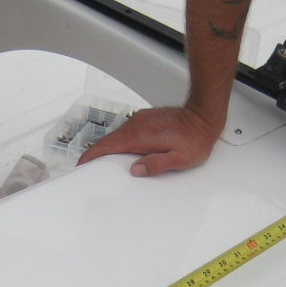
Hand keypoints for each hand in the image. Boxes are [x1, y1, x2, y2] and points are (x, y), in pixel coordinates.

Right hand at [77, 106, 221, 176]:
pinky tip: (124, 149)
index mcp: (140, 137)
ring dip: (109, 147)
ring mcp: (140, 120)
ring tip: (105, 161)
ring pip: (116, 135)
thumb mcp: (180, 160)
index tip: (81, 164)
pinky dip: (120, 140)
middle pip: (108, 140)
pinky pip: (126, 130)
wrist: (203, 116)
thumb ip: (157, 165)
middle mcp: (136, 126)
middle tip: (90, 168)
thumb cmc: (195, 140)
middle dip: (96, 154)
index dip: (91, 156)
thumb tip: (136, 170)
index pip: (107, 146)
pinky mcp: (144, 118)